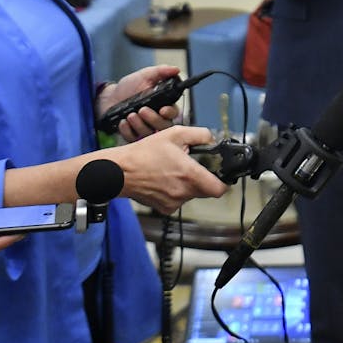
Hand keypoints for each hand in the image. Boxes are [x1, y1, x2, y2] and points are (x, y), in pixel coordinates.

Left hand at [98, 65, 183, 141]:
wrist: (109, 98)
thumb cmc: (128, 87)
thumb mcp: (144, 76)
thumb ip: (161, 71)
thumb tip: (176, 70)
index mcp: (163, 104)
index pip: (174, 113)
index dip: (170, 113)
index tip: (163, 110)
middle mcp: (156, 118)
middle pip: (164, 126)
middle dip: (153, 119)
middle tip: (142, 109)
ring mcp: (145, 128)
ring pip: (150, 134)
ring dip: (140, 125)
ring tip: (130, 115)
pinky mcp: (133, 136)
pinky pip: (134, 139)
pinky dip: (128, 131)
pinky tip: (123, 122)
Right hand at [107, 125, 227, 213]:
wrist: (119, 171)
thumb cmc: (144, 153)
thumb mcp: (175, 133)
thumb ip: (200, 135)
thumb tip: (212, 139)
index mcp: (190, 175)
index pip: (219, 189)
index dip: (223, 182)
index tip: (220, 174)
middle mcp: (183, 192)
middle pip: (206, 191)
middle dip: (203, 179)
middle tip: (191, 166)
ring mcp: (173, 202)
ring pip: (191, 195)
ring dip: (187, 184)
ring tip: (173, 171)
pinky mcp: (164, 209)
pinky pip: (177, 200)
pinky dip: (175, 192)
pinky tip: (164, 180)